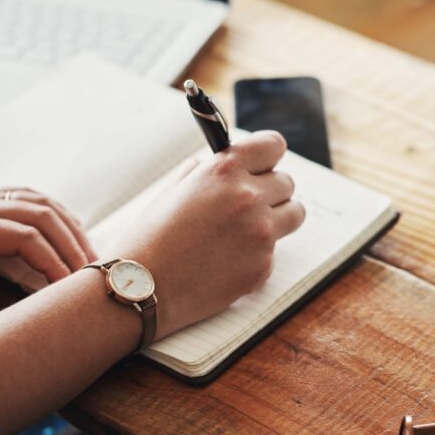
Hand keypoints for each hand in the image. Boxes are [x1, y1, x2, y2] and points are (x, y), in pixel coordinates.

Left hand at [0, 188, 96, 327]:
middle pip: (41, 215)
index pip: (20, 237)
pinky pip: (30, 196)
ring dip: (70, 228)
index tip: (68, 290)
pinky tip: (69, 232)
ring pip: (40, 202)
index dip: (51, 261)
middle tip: (92, 278)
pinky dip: (57, 213)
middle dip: (72, 246)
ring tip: (90, 258)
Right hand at [109, 131, 304, 337]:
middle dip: (271, 191)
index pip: (274, 146)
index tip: (264, 164)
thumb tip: (227, 167)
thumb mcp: (173, 190)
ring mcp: (260, 234)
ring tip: (248, 230)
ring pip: (293, 215)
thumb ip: (205, 173)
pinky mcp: (262, 267)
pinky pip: (273, 252)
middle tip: (249, 204)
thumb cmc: (150, 238)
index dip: (268, 156)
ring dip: (276, 219)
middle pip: (287, 183)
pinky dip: (256, 255)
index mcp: (224, 170)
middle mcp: (248, 198)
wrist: (140, 288)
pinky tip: (226, 262)